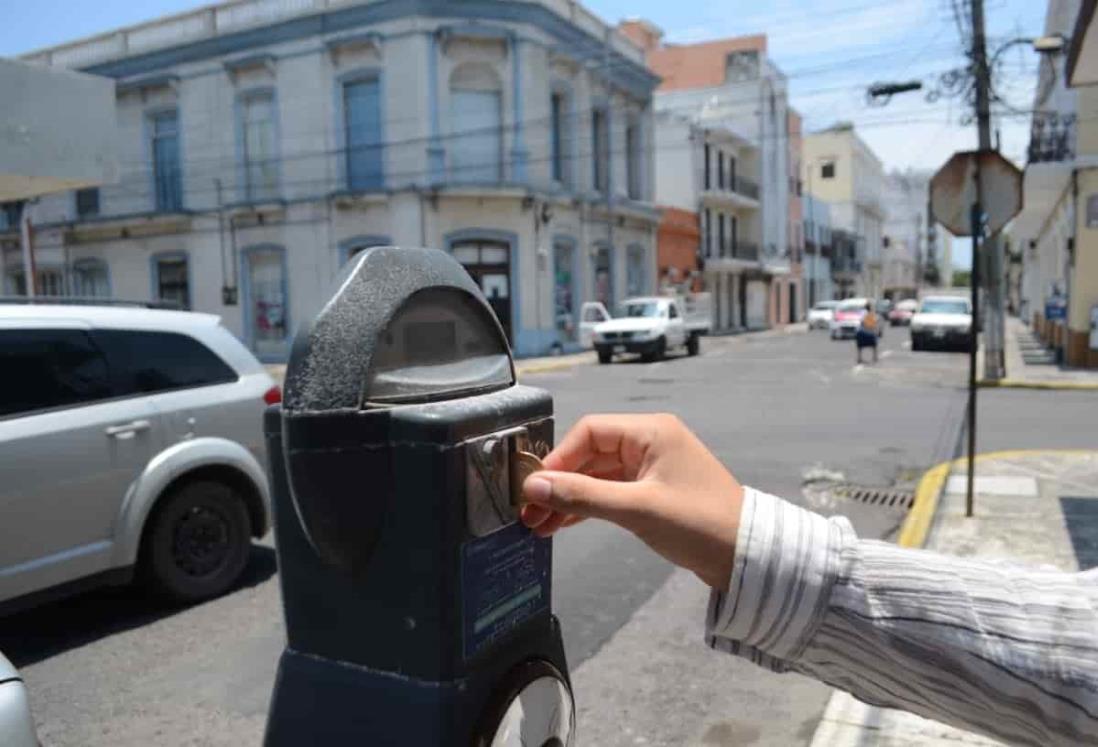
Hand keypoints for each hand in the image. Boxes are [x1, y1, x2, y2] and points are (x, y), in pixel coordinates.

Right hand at [521, 414, 744, 589]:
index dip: (558, 459)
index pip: (589, 432)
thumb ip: (583, 496)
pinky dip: (587, 506)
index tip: (534, 488)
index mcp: (650, 431)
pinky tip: (562, 524)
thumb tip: (534, 488)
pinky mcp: (652, 492)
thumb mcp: (637, 509)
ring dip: (569, 498)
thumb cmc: (699, 524)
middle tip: (528, 512)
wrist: (749, 556)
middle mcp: (649, 442)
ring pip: (597, 476)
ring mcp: (651, 468)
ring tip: (538, 525)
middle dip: (559, 483)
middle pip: (590, 454)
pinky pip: (610, 492)